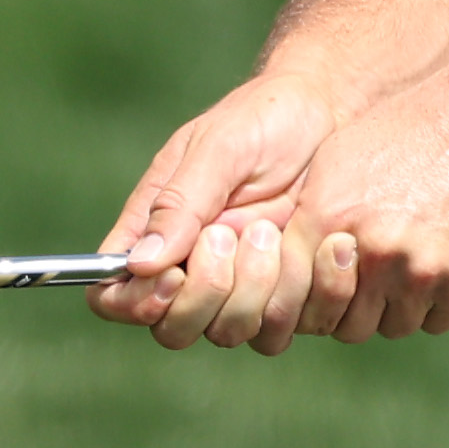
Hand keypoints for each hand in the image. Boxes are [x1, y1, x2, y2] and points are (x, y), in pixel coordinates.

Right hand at [89, 75, 334, 350]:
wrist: (335, 114)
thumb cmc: (266, 118)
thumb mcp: (219, 146)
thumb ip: (180, 202)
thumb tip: (139, 264)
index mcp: (155, 231)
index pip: (113, 295)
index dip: (134, 303)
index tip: (172, 276)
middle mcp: (190, 267)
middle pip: (170, 328)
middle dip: (201, 296)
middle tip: (226, 237)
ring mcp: (237, 285)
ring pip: (224, 333)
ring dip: (249, 292)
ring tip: (269, 231)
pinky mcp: (282, 294)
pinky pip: (275, 332)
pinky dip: (290, 300)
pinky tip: (304, 251)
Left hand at [276, 45, 448, 342]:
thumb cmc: (417, 127)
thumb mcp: (342, 155)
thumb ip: (312, 213)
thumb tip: (290, 261)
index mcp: (329, 217)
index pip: (293, 299)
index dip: (307, 300)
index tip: (324, 289)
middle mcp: (371, 251)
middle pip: (343, 323)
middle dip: (356, 307)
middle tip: (377, 276)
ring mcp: (420, 272)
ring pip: (393, 325)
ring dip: (400, 304)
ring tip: (417, 256)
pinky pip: (438, 320)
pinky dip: (441, 301)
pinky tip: (447, 257)